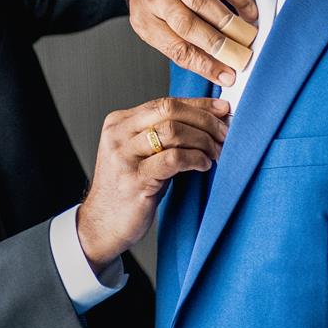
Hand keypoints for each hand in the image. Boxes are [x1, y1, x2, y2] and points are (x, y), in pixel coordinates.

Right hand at [75, 96, 229, 268]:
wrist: (102, 225)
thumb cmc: (128, 190)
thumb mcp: (141, 155)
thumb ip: (162, 135)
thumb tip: (206, 120)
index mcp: (119, 122)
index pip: (164, 102)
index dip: (198, 104)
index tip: (222, 110)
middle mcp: (118, 135)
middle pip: (169, 110)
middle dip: (204, 119)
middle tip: (224, 133)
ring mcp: (123, 157)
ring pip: (172, 131)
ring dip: (203, 140)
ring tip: (216, 152)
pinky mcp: (134, 179)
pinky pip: (173, 159)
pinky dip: (195, 159)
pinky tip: (204, 165)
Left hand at [125, 0, 257, 85]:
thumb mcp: (154, 23)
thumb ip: (180, 44)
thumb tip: (216, 68)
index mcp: (145, 20)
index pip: (176, 49)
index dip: (204, 65)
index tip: (226, 76)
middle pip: (189, 26)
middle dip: (218, 46)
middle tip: (240, 59)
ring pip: (204, 3)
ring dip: (229, 23)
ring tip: (247, 38)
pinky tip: (249, 12)